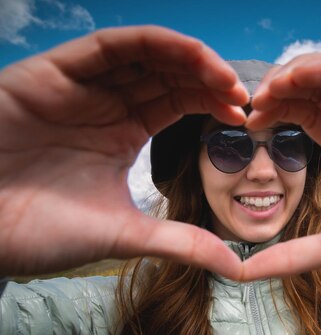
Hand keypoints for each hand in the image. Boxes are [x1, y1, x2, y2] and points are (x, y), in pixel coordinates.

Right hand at [0, 26, 247, 276]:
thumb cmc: (38, 231)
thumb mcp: (125, 234)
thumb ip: (181, 243)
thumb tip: (235, 266)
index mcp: (123, 133)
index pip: (178, 102)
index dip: (212, 102)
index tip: (244, 117)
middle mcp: (105, 103)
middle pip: (169, 74)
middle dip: (210, 80)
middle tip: (245, 97)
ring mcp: (81, 85)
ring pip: (146, 54)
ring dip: (190, 58)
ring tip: (225, 79)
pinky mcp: (52, 73)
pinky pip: (109, 46)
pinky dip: (153, 44)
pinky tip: (189, 56)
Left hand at [244, 53, 320, 300]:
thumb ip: (295, 254)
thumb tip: (243, 273)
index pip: (305, 115)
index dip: (275, 112)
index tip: (246, 123)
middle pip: (317, 90)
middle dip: (282, 89)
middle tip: (250, 101)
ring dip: (304, 74)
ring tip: (274, 87)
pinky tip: (307, 77)